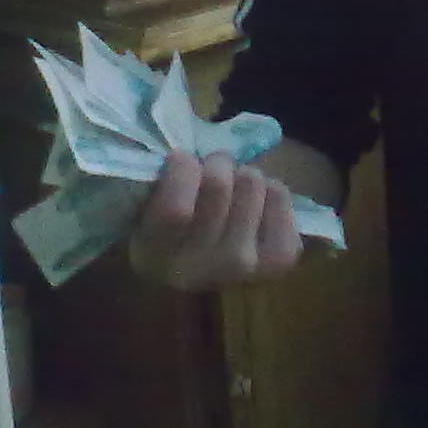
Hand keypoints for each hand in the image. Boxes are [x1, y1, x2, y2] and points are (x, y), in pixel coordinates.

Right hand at [129, 150, 302, 290]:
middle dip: (215, 163)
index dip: (182, 171)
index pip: (175, 211)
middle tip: (213, 168)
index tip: (181, 158)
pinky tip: (256, 208)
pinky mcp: (279, 257)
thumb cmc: (174, 230)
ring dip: (242, 175)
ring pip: (251, 181)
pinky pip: (279, 193)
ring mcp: (244, 267)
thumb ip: (159, 185)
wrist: (210, 273)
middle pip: (218, 185)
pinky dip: (269, 189)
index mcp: (155, 258)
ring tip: (234, 189)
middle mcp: (199, 269)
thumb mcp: (148, 210)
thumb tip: (181, 154)